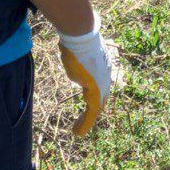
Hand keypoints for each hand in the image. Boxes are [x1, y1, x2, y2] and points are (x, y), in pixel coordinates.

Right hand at [58, 13, 118, 135]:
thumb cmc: (76, 39)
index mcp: (102, 66)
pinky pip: (92, 112)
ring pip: (96, 108)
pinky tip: (78, 132)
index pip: (100, 85)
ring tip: (77, 131)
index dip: (94, 95)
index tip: (87, 102)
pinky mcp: (96, 91)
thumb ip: (73, 51)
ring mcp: (102, 84)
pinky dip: (85, 124)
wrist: (82, 36)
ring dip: (86, 121)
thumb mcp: (76, 47)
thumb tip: (65, 45)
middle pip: (100, 99)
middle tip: (84, 121)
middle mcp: (105, 76)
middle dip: (93, 111)